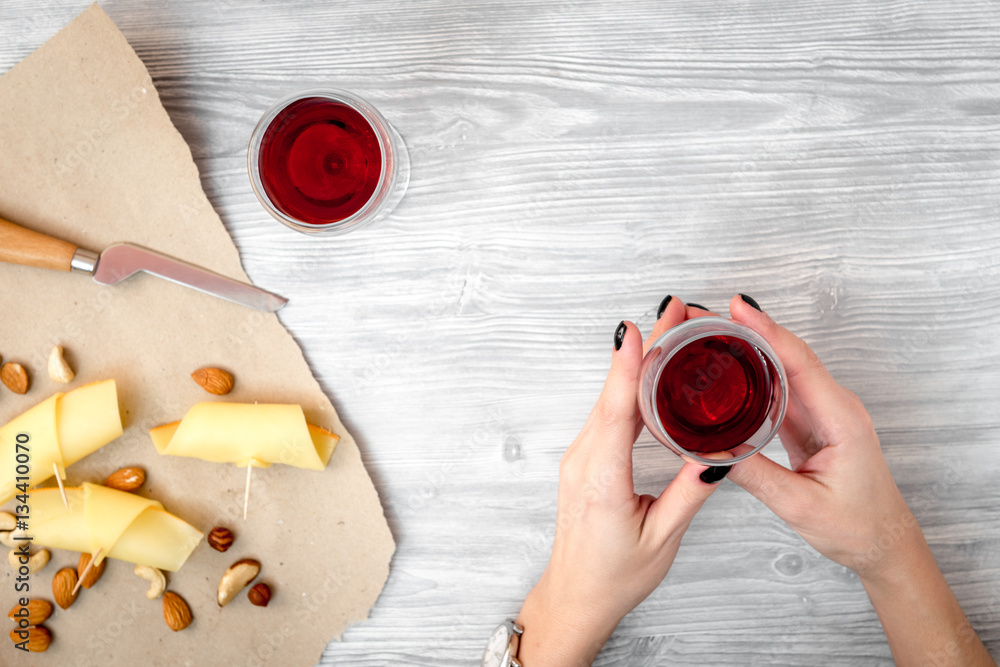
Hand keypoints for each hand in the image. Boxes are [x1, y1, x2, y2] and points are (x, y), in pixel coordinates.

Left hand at [516, 297, 730, 666]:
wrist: (575, 594)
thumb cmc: (614, 575)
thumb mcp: (662, 539)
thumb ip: (689, 494)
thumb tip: (718, 455)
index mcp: (602, 478)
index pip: (616, 412)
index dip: (628, 367)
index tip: (637, 329)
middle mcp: (585, 459)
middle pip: (614, 393)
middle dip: (644, 348)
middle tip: (674, 311)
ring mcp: (580, 455)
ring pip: (609, 399)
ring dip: (636, 362)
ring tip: (669, 328)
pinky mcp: (585, 457)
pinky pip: (606, 413)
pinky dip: (627, 385)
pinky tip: (648, 370)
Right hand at [722, 294, 913, 575]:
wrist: (883, 543)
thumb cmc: (856, 526)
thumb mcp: (799, 505)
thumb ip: (753, 476)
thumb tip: (706, 453)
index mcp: (841, 419)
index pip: (799, 362)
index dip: (767, 331)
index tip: (737, 307)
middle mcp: (835, 406)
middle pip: (787, 354)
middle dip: (747, 328)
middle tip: (703, 314)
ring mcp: (823, 411)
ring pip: (782, 366)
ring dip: (746, 345)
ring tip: (706, 331)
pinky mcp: (811, 420)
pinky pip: (780, 386)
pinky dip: (752, 371)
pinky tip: (728, 365)